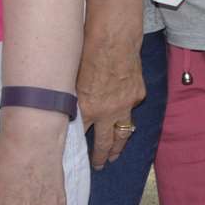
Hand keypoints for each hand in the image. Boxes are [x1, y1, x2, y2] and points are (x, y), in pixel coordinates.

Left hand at [76, 38, 144, 169]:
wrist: (113, 38)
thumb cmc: (87, 51)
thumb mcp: (72, 79)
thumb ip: (73, 99)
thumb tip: (67, 109)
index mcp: (87, 108)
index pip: (80, 135)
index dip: (77, 146)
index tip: (74, 156)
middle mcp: (107, 112)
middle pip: (105, 143)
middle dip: (101, 157)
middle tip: (99, 166)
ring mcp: (125, 105)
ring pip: (123, 133)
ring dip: (119, 145)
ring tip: (115, 155)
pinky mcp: (138, 95)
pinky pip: (132, 108)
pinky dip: (127, 112)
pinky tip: (124, 113)